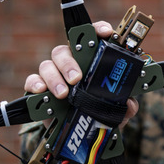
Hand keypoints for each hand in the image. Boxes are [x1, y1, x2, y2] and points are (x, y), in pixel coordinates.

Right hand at [24, 21, 139, 126]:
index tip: (106, 32)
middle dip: (70, 63)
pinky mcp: (39, 89)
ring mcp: (54, 74)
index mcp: (91, 61)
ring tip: (63, 93)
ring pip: (48, 64)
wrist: (75, 132)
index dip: (99, 30)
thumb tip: (130, 105)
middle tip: (77, 78)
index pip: (93, 38)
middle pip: (66, 50)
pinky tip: (41, 91)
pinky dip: (36, 84)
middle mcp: (71, 63)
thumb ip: (124, 107)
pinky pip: (33, 80)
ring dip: (55, 78)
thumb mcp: (113, 111)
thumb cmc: (95, 112)